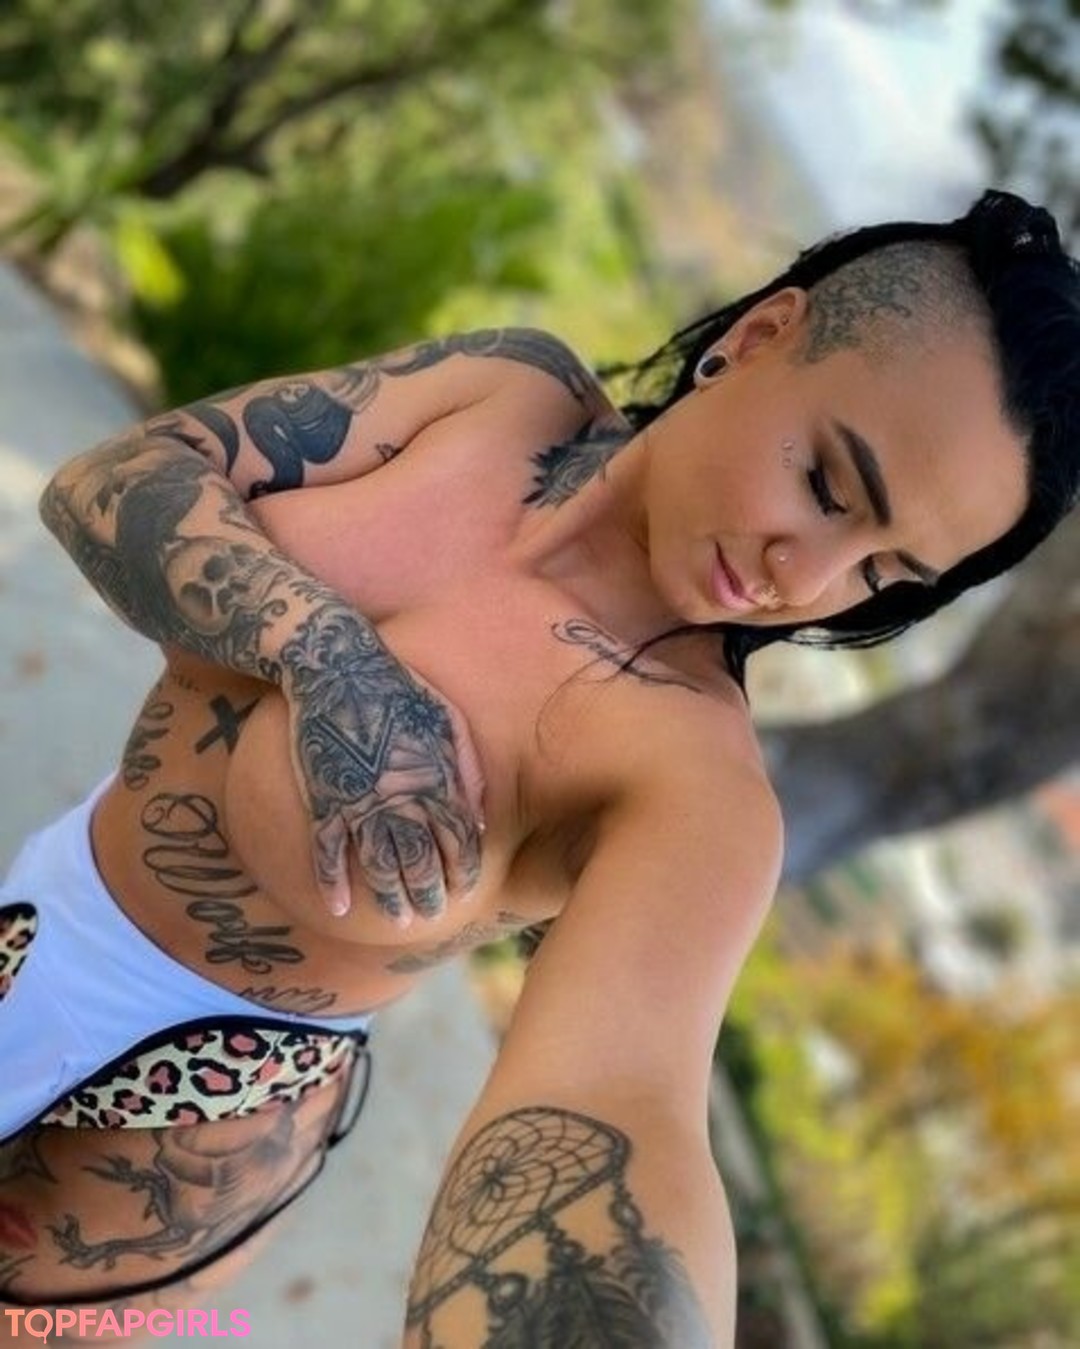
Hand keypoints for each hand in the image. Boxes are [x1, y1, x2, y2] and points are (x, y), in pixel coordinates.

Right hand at [280, 608, 484, 921]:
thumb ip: (467, 771)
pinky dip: (332, 882)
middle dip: (429, 894)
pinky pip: (326, 851)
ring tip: (400, 918)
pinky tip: (339, 907)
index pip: (457, 841)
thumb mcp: (448, 720)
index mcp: (434, 780)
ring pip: (378, 865)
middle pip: (420, 862)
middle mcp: (399, 799)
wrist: (336, 669)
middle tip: (431, 915)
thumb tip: (480, 821)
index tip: (464, 891)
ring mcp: (359, 803)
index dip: (462, 871)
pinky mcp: (323, 800)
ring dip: (390, 898)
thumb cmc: (400, 689)